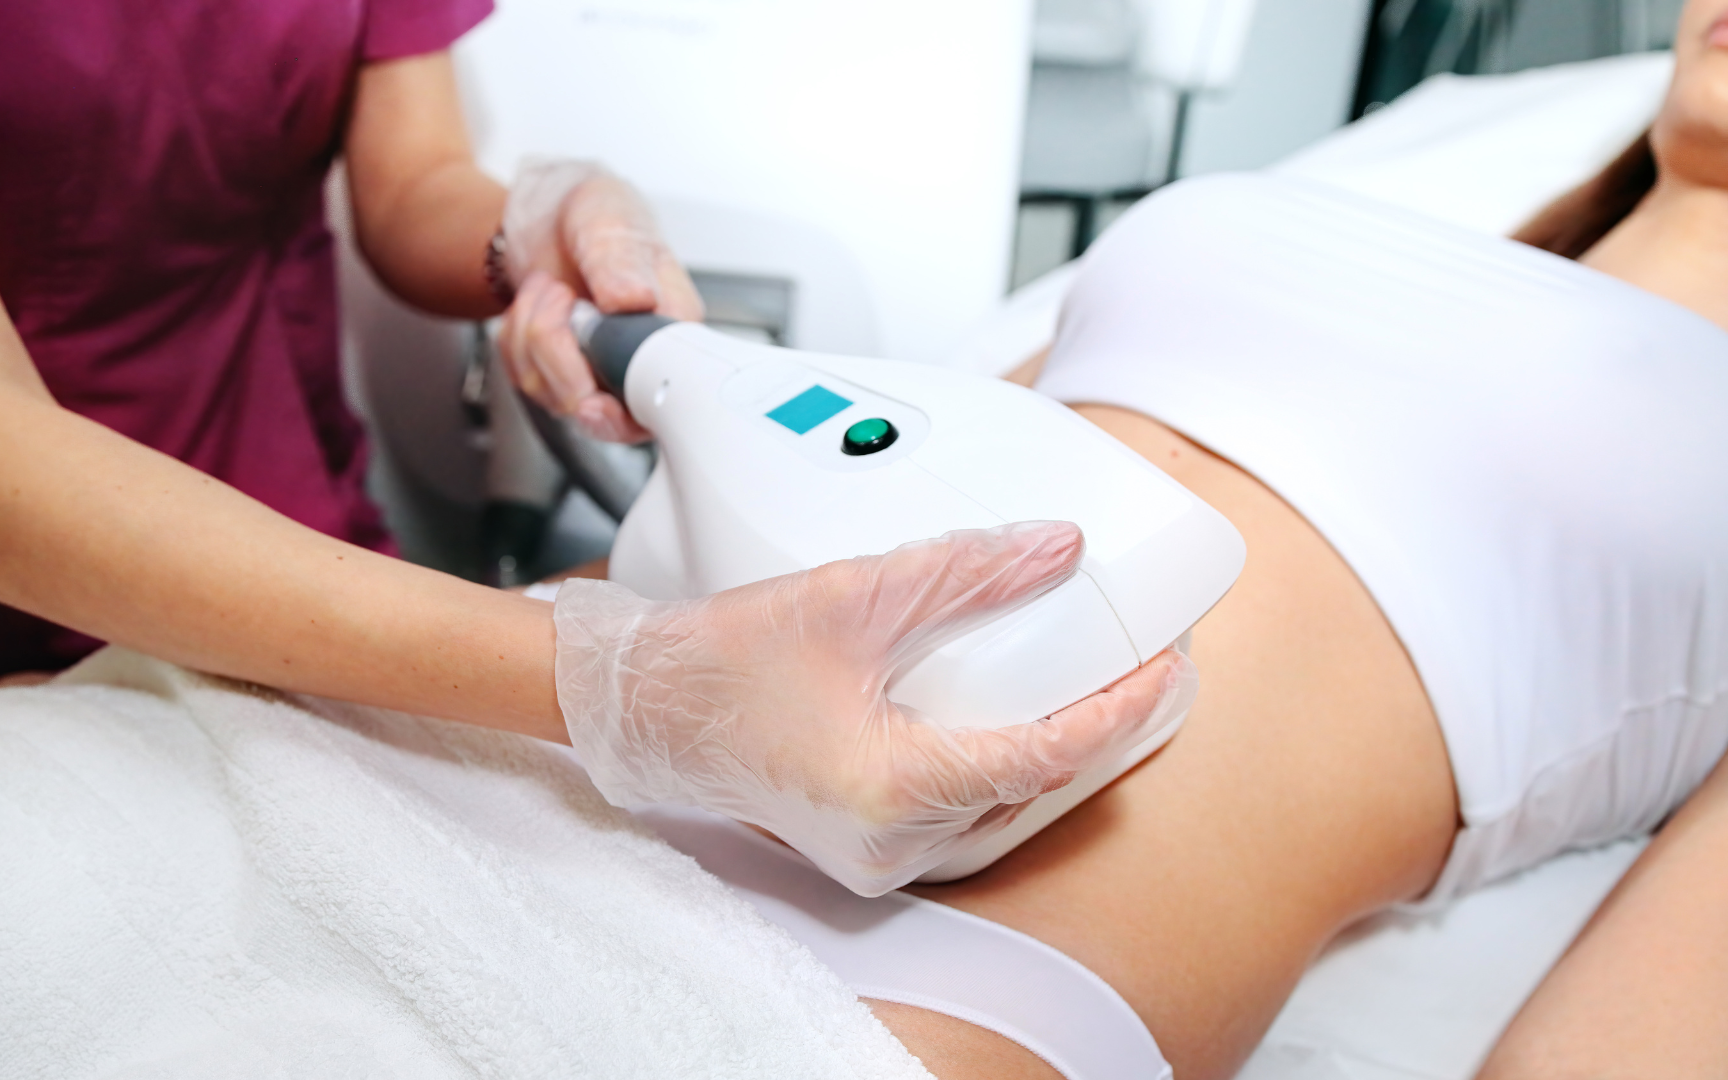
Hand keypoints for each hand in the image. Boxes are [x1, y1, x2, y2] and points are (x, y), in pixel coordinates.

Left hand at [496, 160, 702, 442]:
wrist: (552, 213)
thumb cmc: (596, 214)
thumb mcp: (611, 220)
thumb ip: (622, 259)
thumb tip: (636, 298)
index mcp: (670, 328)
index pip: (660, 397)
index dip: (623, 413)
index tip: (593, 400)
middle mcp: (638, 360)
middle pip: (601, 410)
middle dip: (560, 357)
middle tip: (562, 297)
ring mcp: (598, 372)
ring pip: (554, 395)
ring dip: (532, 335)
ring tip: (551, 289)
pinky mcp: (559, 374)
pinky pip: (524, 379)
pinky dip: (514, 340)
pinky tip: (535, 306)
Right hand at [552, 521, 1199, 895]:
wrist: (643, 705)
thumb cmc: (719, 661)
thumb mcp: (850, 597)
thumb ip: (961, 571)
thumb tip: (1053, 548)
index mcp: (891, 788)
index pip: (1043, 756)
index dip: (1116, 712)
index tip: (1162, 669)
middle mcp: (890, 840)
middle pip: (1032, 788)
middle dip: (1099, 729)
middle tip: (1150, 671)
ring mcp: (878, 854)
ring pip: (1000, 805)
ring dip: (1052, 749)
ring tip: (1098, 687)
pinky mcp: (867, 846)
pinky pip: (962, 811)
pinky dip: (1001, 764)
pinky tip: (1018, 719)